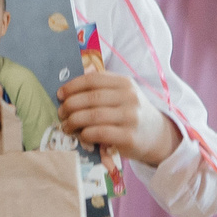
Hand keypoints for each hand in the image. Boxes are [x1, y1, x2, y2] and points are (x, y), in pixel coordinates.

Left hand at [58, 69, 180, 166]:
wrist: (156, 135)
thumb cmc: (131, 113)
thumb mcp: (122, 94)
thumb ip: (102, 86)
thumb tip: (72, 82)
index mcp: (125, 83)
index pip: (93, 80)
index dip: (73, 86)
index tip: (60, 94)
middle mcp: (129, 97)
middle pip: (91, 98)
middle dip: (70, 105)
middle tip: (61, 113)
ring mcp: (130, 117)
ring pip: (93, 116)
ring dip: (74, 121)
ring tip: (66, 126)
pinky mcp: (129, 136)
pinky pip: (100, 133)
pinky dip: (86, 134)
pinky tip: (81, 136)